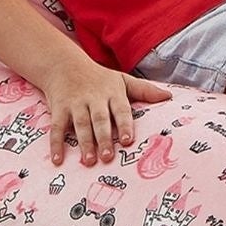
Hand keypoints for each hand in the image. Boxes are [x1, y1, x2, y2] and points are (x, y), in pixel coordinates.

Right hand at [43, 62, 173, 167]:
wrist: (64, 65)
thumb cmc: (98, 77)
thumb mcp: (122, 80)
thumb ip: (144, 90)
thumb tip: (169, 97)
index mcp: (112, 93)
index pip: (121, 109)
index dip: (125, 124)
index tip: (128, 140)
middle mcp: (94, 99)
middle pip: (99, 119)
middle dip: (104, 138)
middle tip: (108, 157)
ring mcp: (75, 104)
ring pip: (80, 124)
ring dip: (84, 143)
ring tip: (89, 161)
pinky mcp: (58, 109)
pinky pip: (57, 127)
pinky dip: (56, 143)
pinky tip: (57, 159)